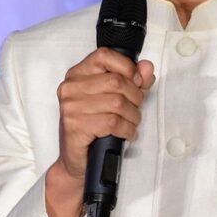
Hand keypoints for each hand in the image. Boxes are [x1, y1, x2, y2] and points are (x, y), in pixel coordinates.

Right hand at [44, 48, 154, 216]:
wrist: (77, 161)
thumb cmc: (95, 127)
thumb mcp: (115, 99)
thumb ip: (133, 80)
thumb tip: (146, 67)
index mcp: (77, 75)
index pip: (104, 55)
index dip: (127, 67)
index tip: (136, 82)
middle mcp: (70, 88)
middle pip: (116, 81)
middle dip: (135, 97)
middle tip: (136, 110)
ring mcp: (70, 107)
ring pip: (117, 103)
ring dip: (133, 116)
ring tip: (132, 123)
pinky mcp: (75, 126)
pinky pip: (112, 122)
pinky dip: (127, 129)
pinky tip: (127, 134)